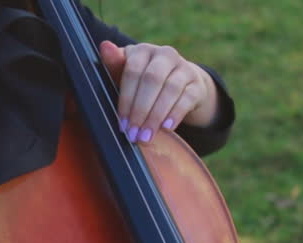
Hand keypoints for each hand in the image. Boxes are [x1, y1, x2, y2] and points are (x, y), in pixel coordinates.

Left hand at [98, 40, 219, 143]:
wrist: (178, 84)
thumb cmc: (143, 82)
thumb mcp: (126, 76)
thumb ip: (115, 65)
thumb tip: (104, 46)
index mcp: (143, 51)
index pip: (133, 71)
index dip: (127, 99)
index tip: (122, 123)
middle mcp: (165, 54)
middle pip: (152, 80)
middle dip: (140, 110)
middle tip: (133, 134)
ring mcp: (184, 67)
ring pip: (171, 89)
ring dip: (156, 116)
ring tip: (146, 136)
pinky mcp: (197, 83)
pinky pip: (187, 98)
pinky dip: (176, 114)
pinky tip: (166, 128)